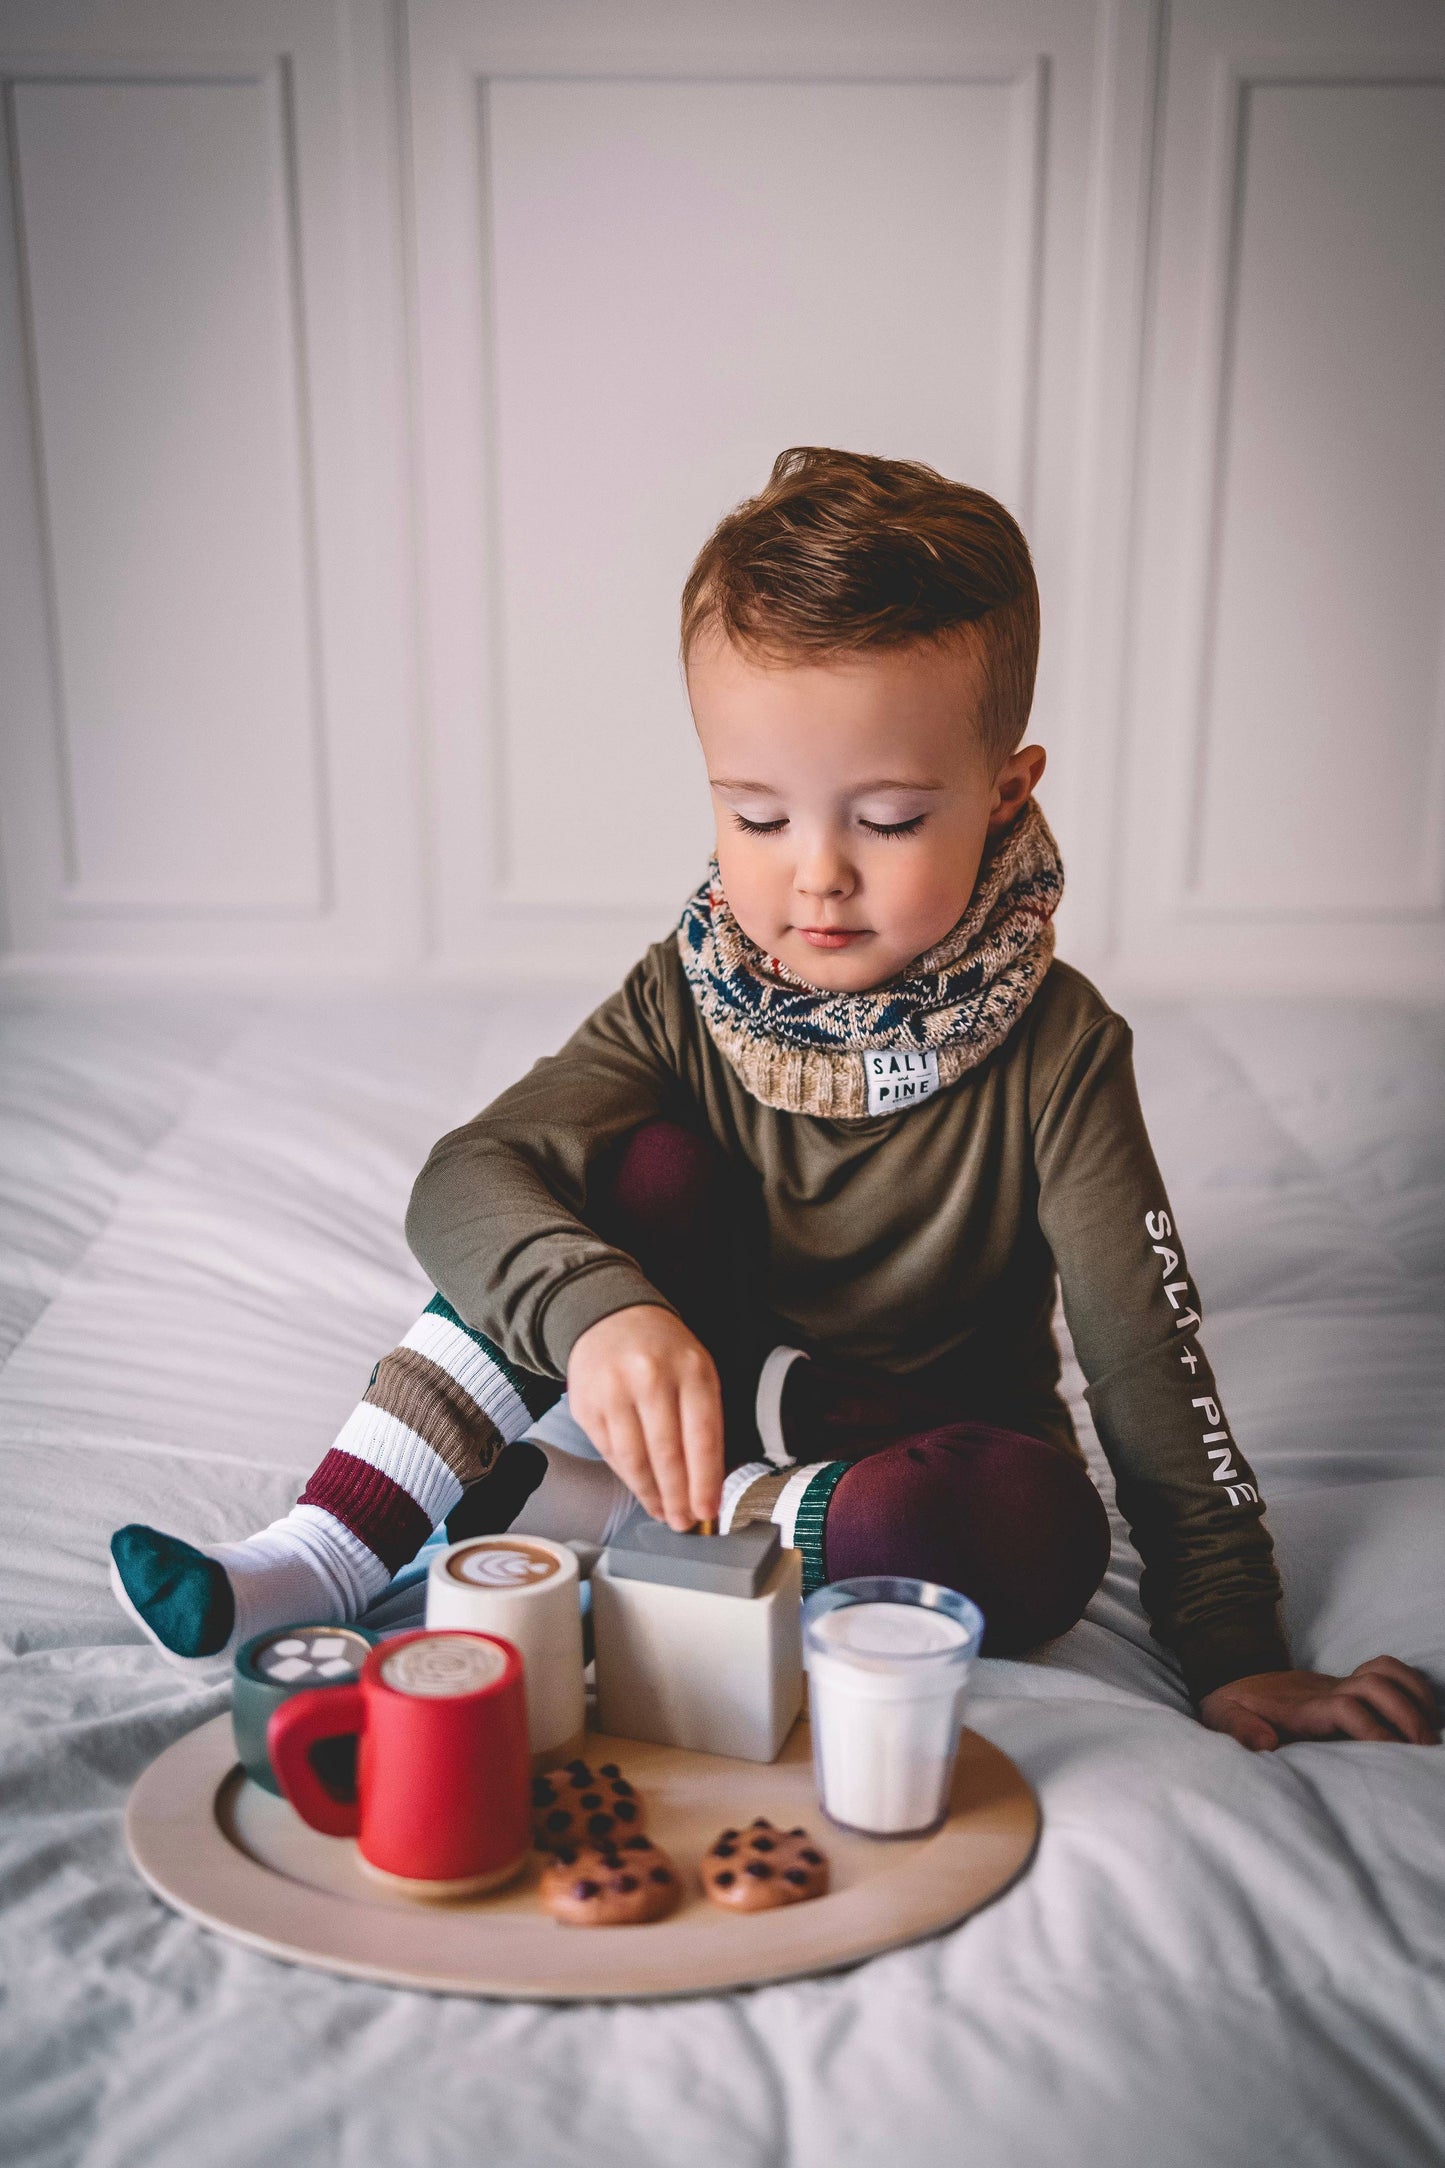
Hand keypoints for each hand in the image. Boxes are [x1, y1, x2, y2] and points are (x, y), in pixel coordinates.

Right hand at [567, 1305, 723, 1531]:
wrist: (610, 1316)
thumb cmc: (664, 1352)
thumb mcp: (696, 1370)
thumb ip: (703, 1419)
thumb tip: (706, 1483)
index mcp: (691, 1369)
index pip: (702, 1437)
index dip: (705, 1480)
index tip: (707, 1510)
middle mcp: (651, 1378)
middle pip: (667, 1453)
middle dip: (677, 1496)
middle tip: (684, 1522)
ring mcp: (614, 1391)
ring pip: (634, 1459)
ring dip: (650, 1494)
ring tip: (663, 1513)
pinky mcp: (586, 1404)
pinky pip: (610, 1452)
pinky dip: (627, 1476)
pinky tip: (640, 1489)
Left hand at [1199, 1656, 1439, 1750]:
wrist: (1231, 1678)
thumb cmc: (1231, 1706)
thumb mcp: (1223, 1719)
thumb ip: (1240, 1731)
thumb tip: (1266, 1743)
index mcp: (1303, 1706)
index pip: (1346, 1709)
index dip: (1372, 1729)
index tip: (1392, 1754)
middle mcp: (1326, 1690)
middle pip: (1375, 1686)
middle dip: (1405, 1714)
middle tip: (1425, 1749)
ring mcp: (1339, 1683)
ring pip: (1384, 1672)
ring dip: (1414, 1696)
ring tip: (1432, 1730)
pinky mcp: (1346, 1683)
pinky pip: (1385, 1670)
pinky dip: (1410, 1683)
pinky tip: (1424, 1710)